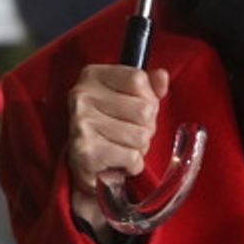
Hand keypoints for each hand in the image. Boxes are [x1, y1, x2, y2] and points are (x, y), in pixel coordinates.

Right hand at [67, 63, 169, 230]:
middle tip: (129, 135)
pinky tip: (119, 163)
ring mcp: (81, 123)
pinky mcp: (86, 151)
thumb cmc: (107, 129)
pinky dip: (132, 165)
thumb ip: (148, 85)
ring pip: (141, 135)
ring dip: (139, 148)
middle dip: (146, 127)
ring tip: (123, 148)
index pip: (138, 79)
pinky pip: (132, 157)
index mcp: (92, 76)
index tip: (135, 110)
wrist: (83, 167)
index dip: (148, 98)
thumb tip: (162, 77)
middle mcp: (82, 95)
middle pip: (144, 109)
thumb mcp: (126, 99)